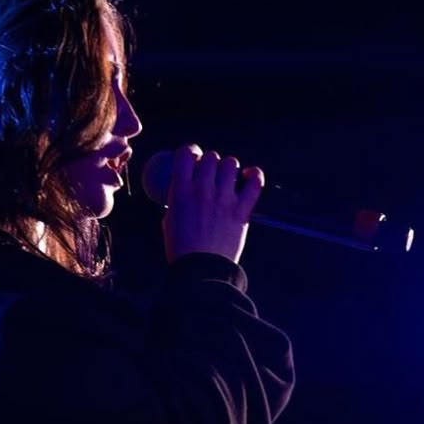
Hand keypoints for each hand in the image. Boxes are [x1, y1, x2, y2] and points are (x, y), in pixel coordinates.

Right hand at [161, 143, 265, 264]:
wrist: (201, 271)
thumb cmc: (181, 250)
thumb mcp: (168, 221)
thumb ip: (177, 201)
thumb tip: (182, 190)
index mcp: (180, 192)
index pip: (185, 154)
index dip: (190, 151)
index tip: (193, 158)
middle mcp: (203, 191)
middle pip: (211, 157)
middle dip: (210, 163)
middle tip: (210, 175)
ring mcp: (224, 199)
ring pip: (231, 164)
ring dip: (229, 168)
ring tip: (228, 178)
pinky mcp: (242, 210)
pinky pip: (254, 183)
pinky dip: (254, 175)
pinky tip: (250, 176)